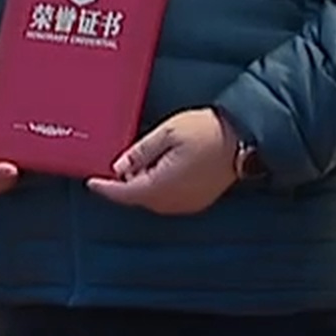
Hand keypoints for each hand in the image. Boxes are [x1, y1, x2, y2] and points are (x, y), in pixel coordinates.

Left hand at [88, 108, 242, 217]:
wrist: (244, 139)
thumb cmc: (207, 131)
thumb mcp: (168, 132)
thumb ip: (141, 152)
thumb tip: (120, 167)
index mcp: (163, 185)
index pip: (126, 193)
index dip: (106, 188)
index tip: (91, 181)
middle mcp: (174, 200)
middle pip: (138, 199)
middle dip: (123, 186)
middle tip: (112, 169)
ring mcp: (187, 203)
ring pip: (153, 201)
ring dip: (141, 187)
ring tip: (137, 166)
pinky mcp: (198, 201)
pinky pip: (169, 200)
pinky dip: (157, 189)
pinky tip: (158, 172)